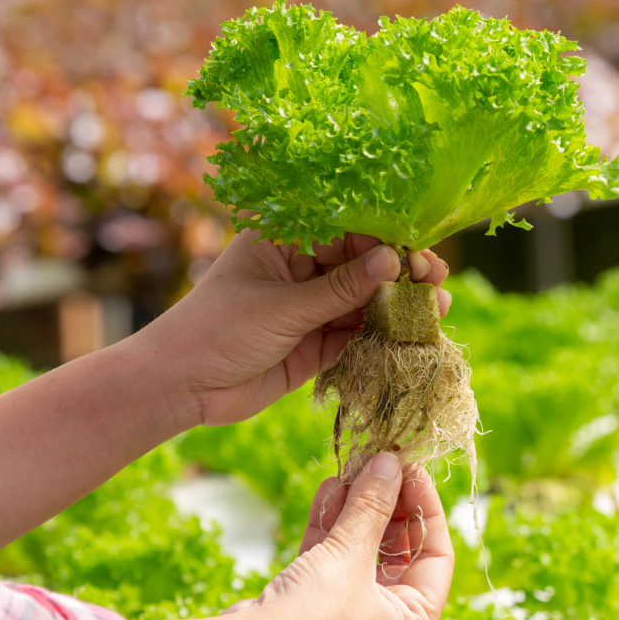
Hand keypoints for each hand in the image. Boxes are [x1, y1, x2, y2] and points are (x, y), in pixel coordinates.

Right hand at [132, 454, 453, 619]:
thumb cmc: (311, 616)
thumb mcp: (349, 554)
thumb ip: (373, 505)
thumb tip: (391, 462)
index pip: (438, 555)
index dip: (427, 507)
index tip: (413, 469)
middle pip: (400, 550)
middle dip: (388, 504)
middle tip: (382, 463)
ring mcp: (350, 616)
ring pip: (363, 551)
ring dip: (358, 509)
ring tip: (354, 467)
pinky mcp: (315, 607)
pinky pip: (333, 559)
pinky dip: (332, 526)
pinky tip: (329, 488)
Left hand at [141, 230, 452, 426]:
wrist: (180, 388)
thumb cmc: (216, 331)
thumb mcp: (282, 307)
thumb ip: (341, 289)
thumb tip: (392, 261)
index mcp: (284, 242)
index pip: (345, 231)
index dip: (385, 240)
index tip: (416, 252)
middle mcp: (300, 270)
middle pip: (362, 265)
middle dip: (400, 273)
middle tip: (435, 279)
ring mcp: (309, 308)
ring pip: (365, 301)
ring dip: (399, 306)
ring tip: (437, 307)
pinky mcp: (315, 344)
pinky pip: (357, 335)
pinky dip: (384, 336)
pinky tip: (414, 334)